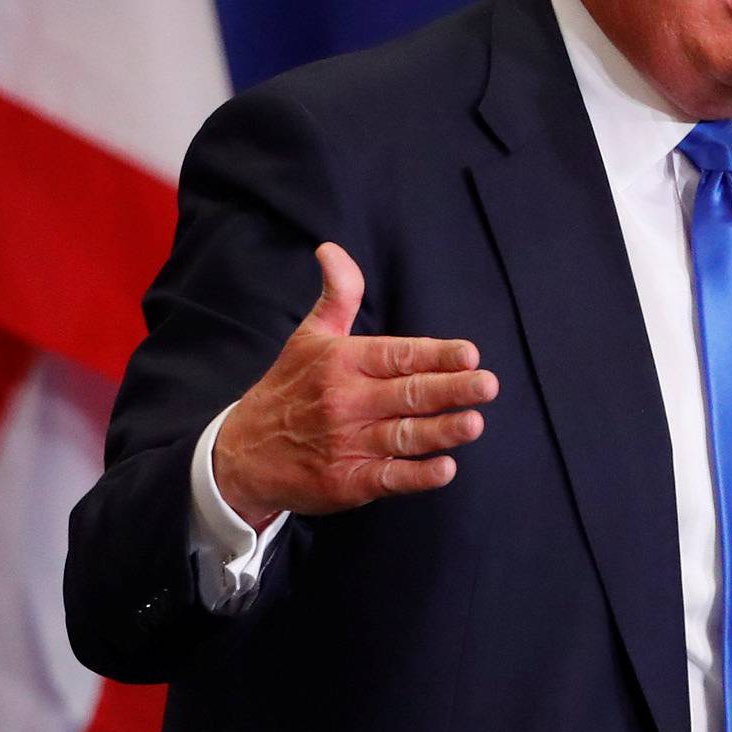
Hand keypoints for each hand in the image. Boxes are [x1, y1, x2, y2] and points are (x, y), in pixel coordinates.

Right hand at [212, 243, 496, 526]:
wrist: (243, 454)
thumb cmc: (289, 389)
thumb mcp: (309, 337)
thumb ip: (337, 296)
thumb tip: (331, 249)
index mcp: (342, 362)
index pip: (398, 355)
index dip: (436, 354)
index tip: (470, 354)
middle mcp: (346, 401)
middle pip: (407, 394)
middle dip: (450, 389)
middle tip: (488, 385)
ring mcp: (347, 444)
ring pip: (404, 436)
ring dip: (441, 430)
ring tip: (474, 423)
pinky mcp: (347, 482)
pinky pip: (389, 478)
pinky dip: (417, 476)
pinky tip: (445, 469)